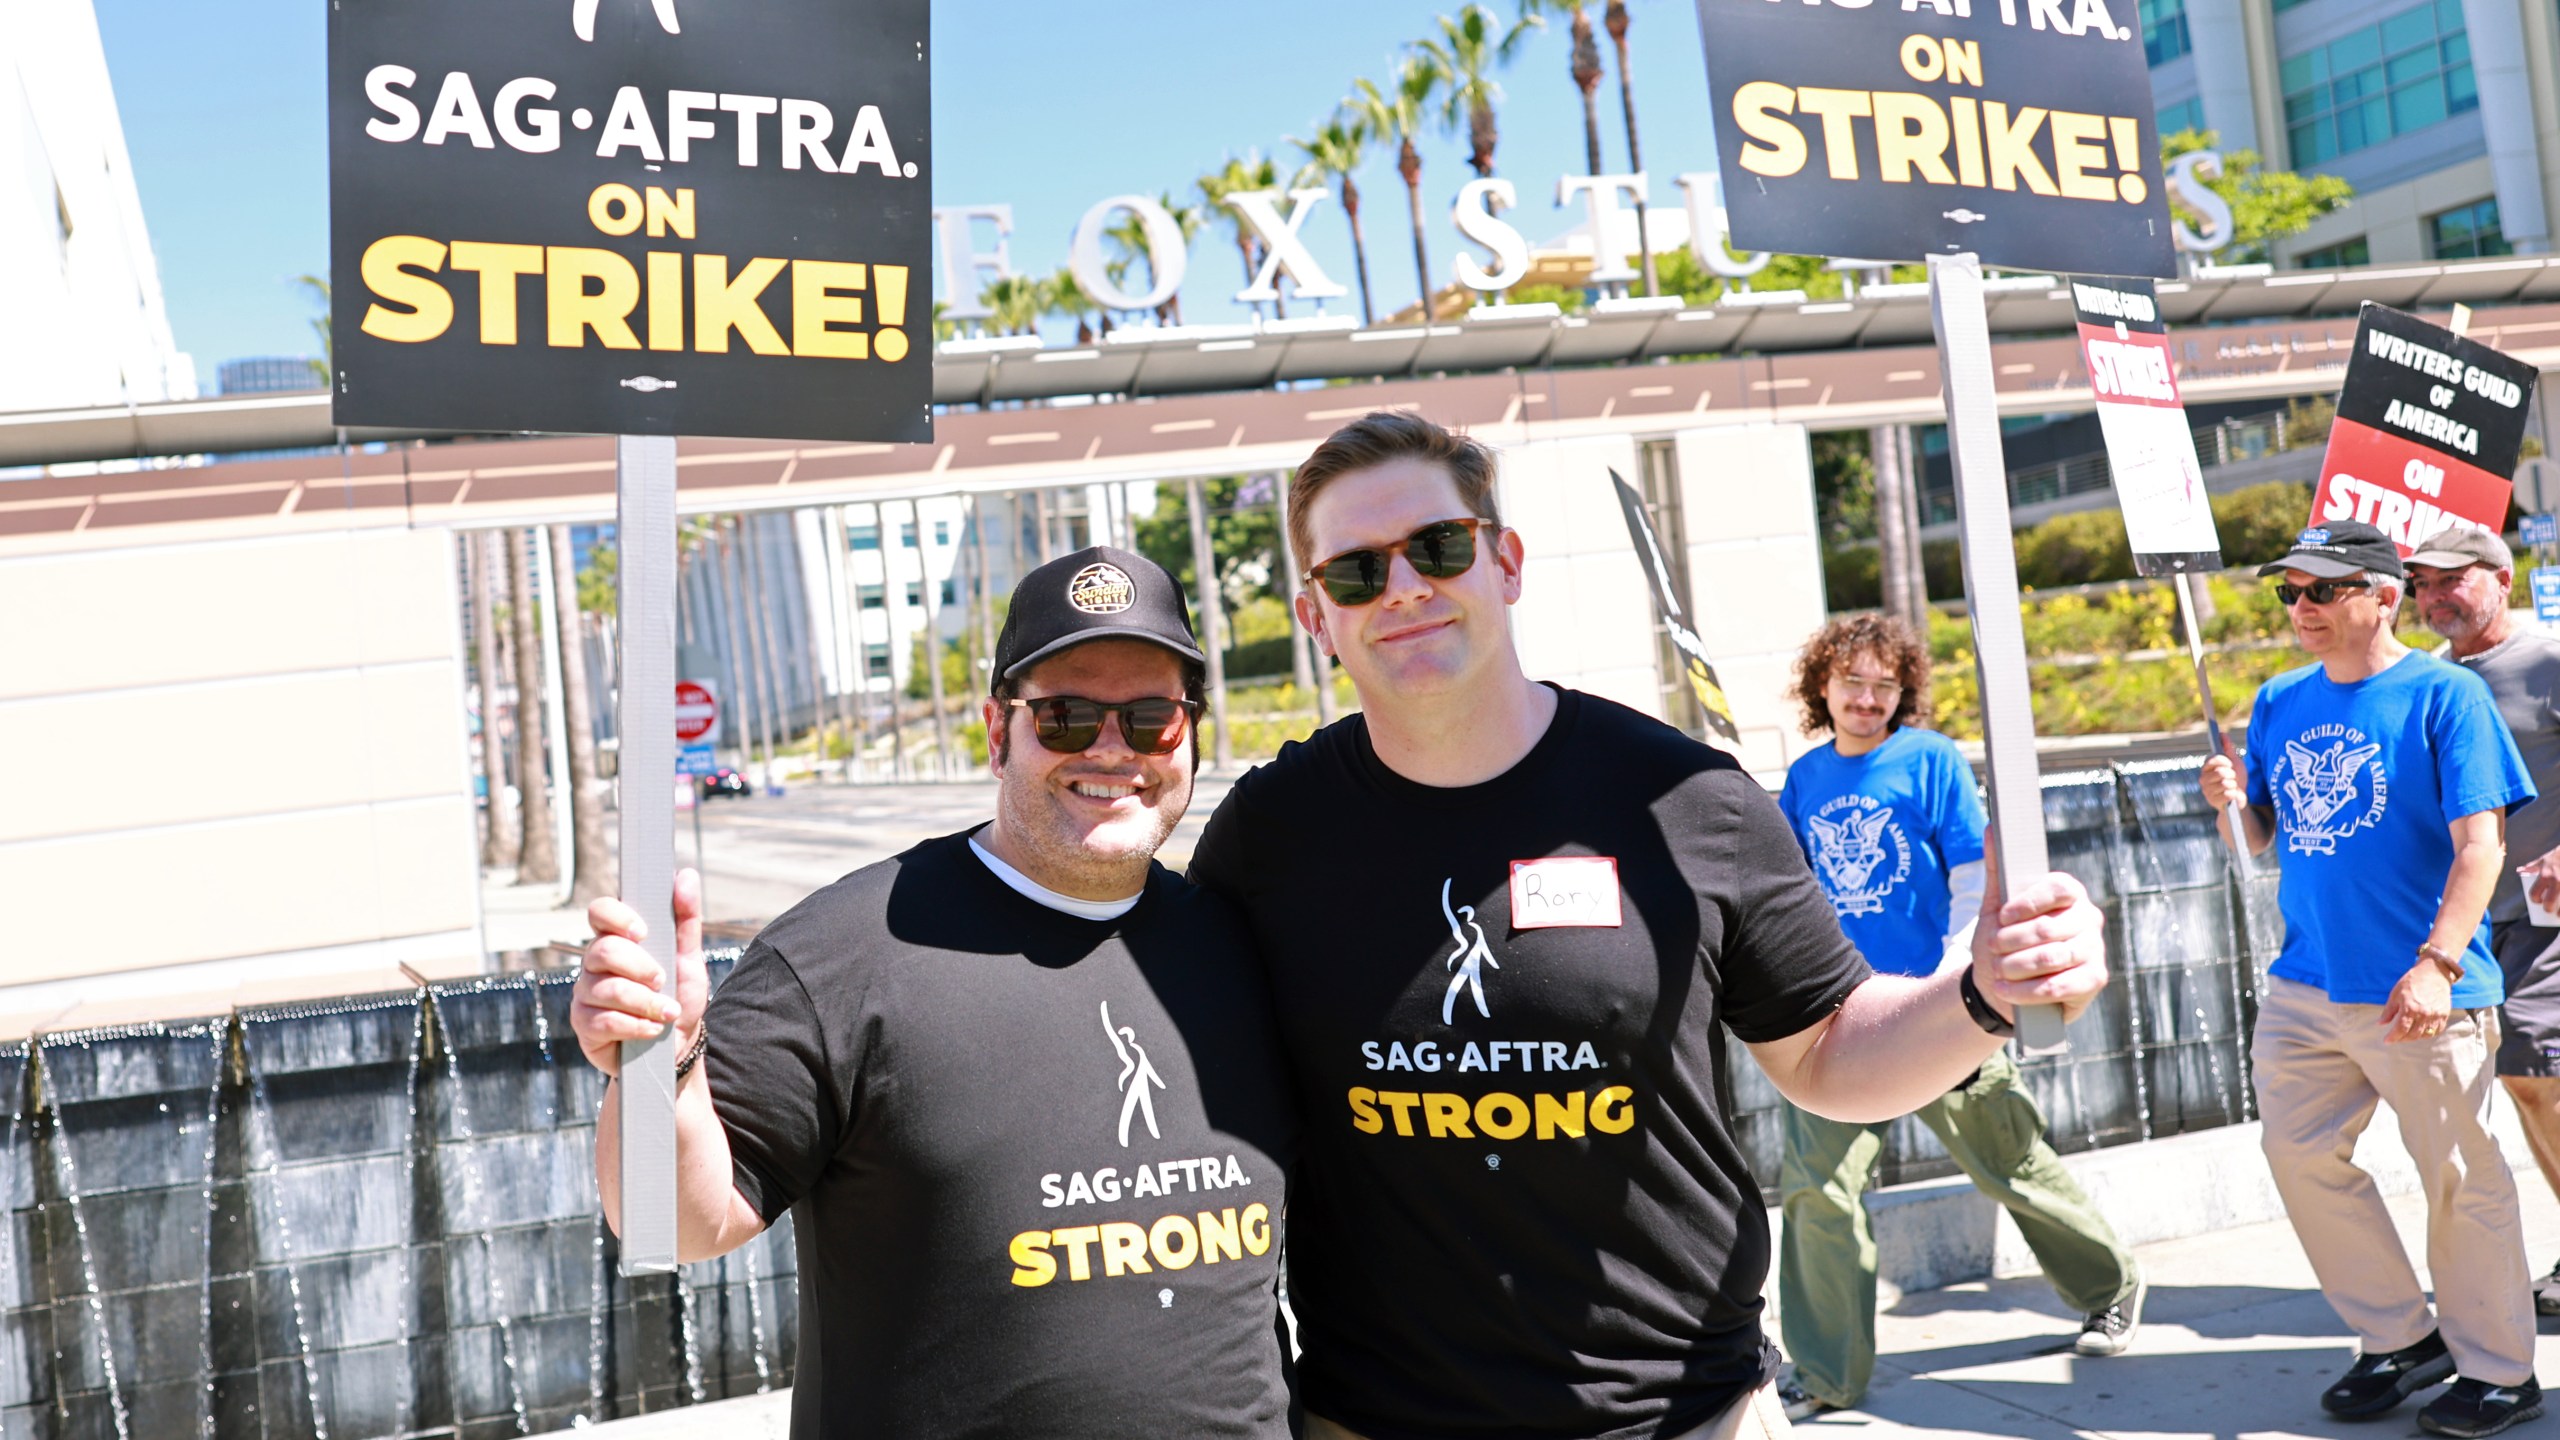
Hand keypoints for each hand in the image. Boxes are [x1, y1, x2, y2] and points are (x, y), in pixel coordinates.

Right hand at [570, 868, 706, 1075]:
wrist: (676, 1046)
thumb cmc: (678, 995)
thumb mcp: (688, 957)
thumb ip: (686, 918)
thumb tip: (686, 874)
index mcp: (616, 939)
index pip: (599, 911)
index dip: (616, 917)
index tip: (642, 931)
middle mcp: (594, 963)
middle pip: (603, 951)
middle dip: (640, 967)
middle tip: (663, 979)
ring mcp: (585, 994)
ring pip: (607, 988)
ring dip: (645, 1002)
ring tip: (667, 1011)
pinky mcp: (584, 1025)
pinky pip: (604, 1020)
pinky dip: (636, 1025)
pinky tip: (652, 1030)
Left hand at [1971, 867, 2109, 1023]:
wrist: (2003, 984)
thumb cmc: (2002, 940)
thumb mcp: (1994, 905)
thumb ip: (1995, 868)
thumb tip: (1992, 829)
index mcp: (2069, 893)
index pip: (2059, 888)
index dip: (2028, 903)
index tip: (2001, 917)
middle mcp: (2088, 918)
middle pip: (2049, 927)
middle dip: (2012, 942)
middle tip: (1991, 948)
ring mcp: (2095, 949)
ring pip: (2052, 957)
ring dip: (2016, 966)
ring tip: (1997, 970)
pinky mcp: (2095, 979)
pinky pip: (2060, 986)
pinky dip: (2027, 990)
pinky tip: (2006, 990)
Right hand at [2199, 736, 2244, 810]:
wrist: (2238, 799)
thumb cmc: (2236, 779)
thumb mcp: (2234, 762)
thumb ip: (2227, 748)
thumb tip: (2221, 733)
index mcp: (2207, 767)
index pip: (2214, 759)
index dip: (2225, 761)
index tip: (2230, 764)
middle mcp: (2203, 778)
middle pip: (2221, 772)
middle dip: (2232, 775)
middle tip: (2232, 778)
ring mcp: (2207, 790)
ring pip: (2225, 783)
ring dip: (2234, 785)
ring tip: (2232, 787)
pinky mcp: (2212, 801)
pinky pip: (2228, 794)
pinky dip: (2234, 794)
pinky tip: (2232, 796)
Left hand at [2378, 956, 2453, 1041]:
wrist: (2434, 973)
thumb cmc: (2412, 982)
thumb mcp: (2395, 994)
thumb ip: (2389, 1011)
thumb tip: (2380, 1024)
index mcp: (2410, 1008)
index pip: (2401, 1029)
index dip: (2393, 1037)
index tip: (2386, 1040)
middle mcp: (2424, 1014)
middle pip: (2412, 1034)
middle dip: (2402, 1039)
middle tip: (2395, 1038)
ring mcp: (2436, 1015)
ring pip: (2425, 1035)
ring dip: (2414, 1038)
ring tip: (2406, 1035)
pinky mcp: (2444, 1015)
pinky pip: (2436, 1031)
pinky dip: (2428, 1034)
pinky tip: (2420, 1031)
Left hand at [2522, 847, 2559, 916]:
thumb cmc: (2557, 856)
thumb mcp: (2543, 860)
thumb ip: (2532, 866)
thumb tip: (2519, 871)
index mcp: (2544, 876)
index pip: (2535, 892)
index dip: (2535, 900)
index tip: (2537, 902)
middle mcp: (2555, 881)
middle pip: (2549, 901)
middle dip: (2548, 909)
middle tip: (2547, 910)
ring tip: (2559, 916)